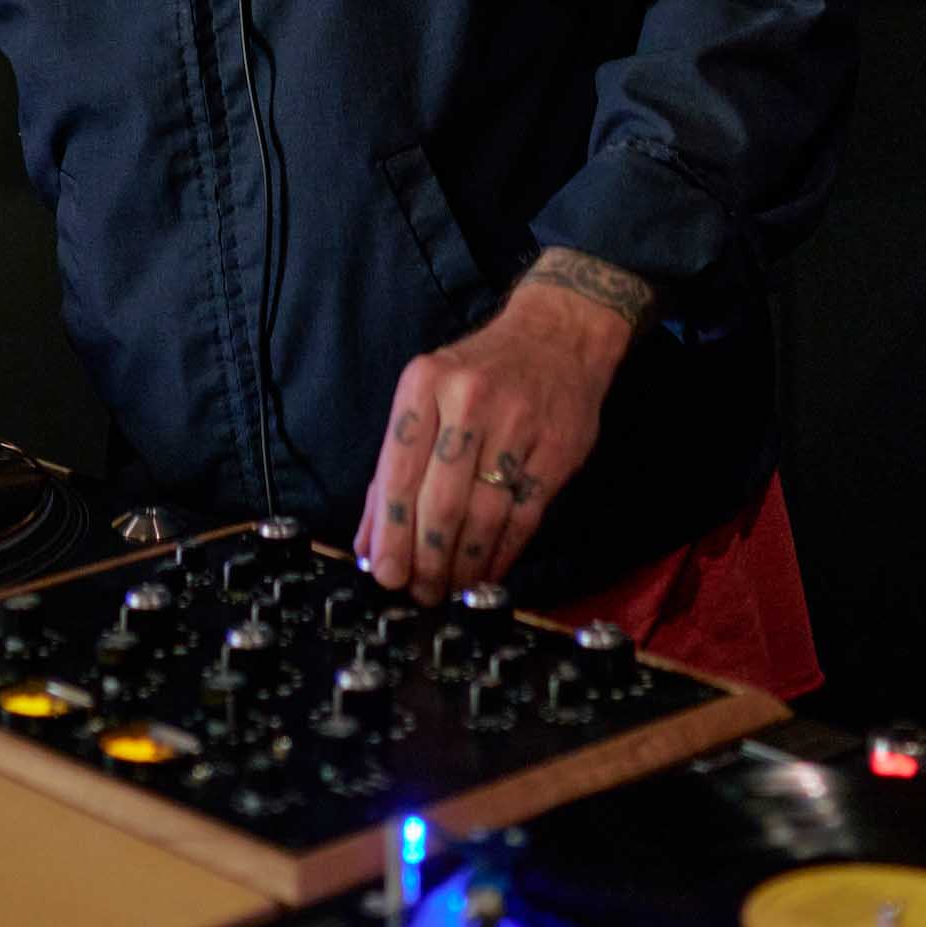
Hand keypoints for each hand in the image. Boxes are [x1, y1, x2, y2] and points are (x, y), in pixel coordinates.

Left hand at [352, 274, 634, 604]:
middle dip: (426, 558)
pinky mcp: (556, 448)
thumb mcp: (427, 396)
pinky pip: (523, 515)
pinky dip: (502, 553)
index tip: (383, 574)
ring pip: (482, 514)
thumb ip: (394, 466)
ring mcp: (516, 423)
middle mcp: (467, 400)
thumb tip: (368, 540)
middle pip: (440, 499)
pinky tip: (488, 571)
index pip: (398, 470)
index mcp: (424, 384)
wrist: (557, 334)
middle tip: (420, 592)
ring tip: (451, 590)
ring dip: (464, 564)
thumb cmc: (480, 371)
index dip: (390, 531)